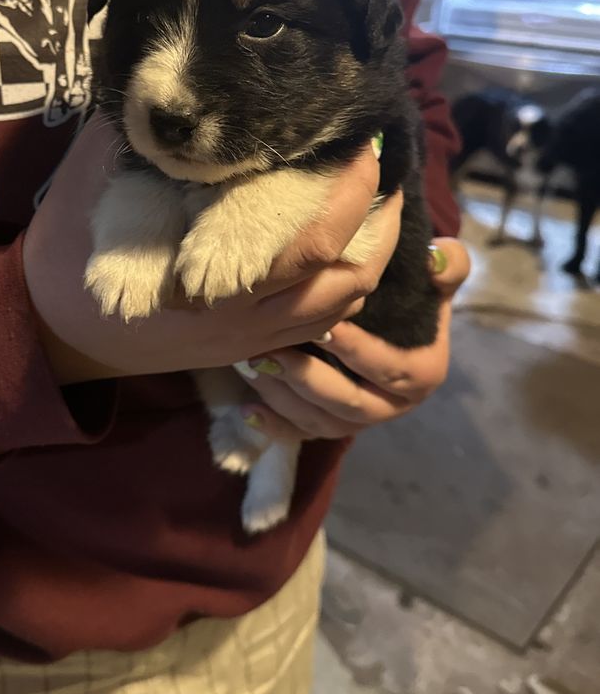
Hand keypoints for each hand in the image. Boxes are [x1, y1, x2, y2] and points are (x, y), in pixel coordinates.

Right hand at [23, 116, 399, 382]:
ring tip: (378, 199)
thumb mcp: (100, 183)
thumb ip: (145, 138)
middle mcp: (242, 317)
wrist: (55, 326)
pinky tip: (347, 244)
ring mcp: (249, 339)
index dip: (345, 190)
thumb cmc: (72, 252)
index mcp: (211, 280)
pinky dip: (346, 286)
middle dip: (370, 215)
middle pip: (337, 273)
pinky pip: (320, 325)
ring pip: (339, 305)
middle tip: (376, 159)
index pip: (307, 241)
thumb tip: (181, 82)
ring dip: (370, 253)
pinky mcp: (249, 348)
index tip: (358, 140)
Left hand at [236, 238, 470, 440]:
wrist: (392, 318)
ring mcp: (359, 420)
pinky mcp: (330, 426)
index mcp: (423, 373)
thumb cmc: (411, 293)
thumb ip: (447, 265)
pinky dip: (274, 426)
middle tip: (274, 352)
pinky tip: (246, 410)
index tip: (325, 327)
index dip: (358, 351)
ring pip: (321, 422)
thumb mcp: (436, 277)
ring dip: (285, 399)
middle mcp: (393, 406)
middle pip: (351, 404)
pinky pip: (301, 435)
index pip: (390, 368)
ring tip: (253, 367)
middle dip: (310, 380)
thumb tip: (437, 258)